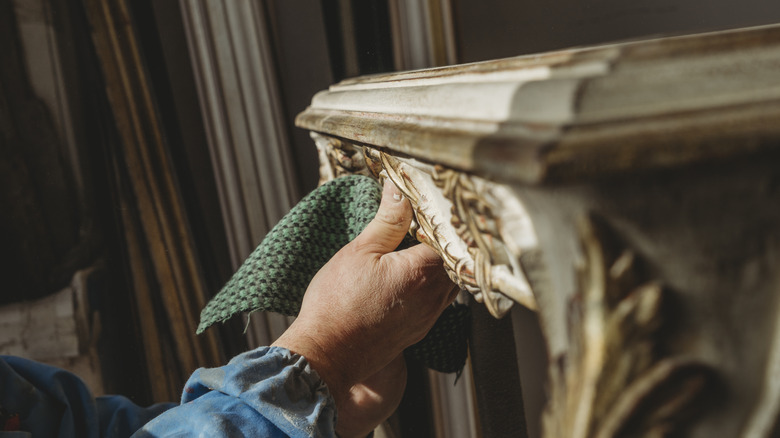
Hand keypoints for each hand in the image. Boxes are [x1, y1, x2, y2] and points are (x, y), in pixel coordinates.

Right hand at [273, 179, 456, 436]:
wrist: (326, 354)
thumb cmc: (337, 304)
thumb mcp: (360, 251)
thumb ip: (388, 220)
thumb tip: (399, 192)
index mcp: (422, 271)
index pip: (448, 236)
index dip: (438, 218)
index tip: (423, 206)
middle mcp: (434, 296)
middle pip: (454, 260)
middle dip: (440, 241)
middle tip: (419, 226)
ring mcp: (428, 316)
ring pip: (448, 282)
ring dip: (437, 265)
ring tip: (412, 250)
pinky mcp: (419, 330)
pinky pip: (437, 301)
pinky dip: (429, 286)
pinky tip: (407, 279)